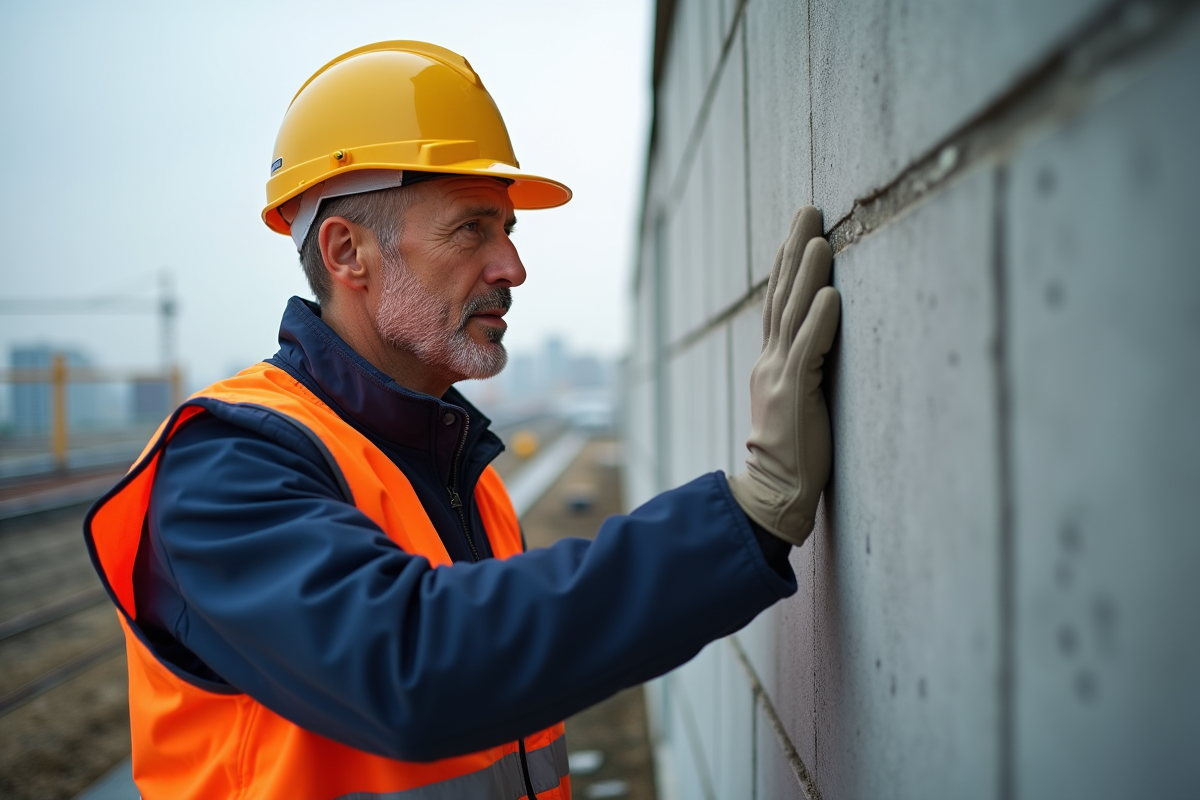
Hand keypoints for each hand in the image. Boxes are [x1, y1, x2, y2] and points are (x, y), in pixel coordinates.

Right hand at [727, 206, 840, 546]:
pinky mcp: (794, 394)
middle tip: (807, 210)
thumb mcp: (796, 400)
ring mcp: (779, 376)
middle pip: (781, 295)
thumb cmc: (793, 454)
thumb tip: (824, 341)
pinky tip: (830, 293)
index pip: (778, 303)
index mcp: (771, 362)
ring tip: (819, 237)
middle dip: (794, 250)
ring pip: (792, 313)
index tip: (801, 230)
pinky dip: (819, 320)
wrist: (773, 492)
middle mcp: (770, 361)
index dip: (788, 265)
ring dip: (806, 272)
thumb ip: (804, 369)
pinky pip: (808, 349)